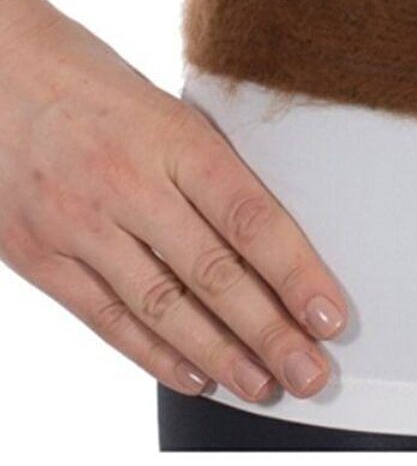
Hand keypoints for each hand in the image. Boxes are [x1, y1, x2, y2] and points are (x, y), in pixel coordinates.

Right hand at [0, 0, 346, 403]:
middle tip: (312, 374)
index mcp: (172, 136)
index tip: (332, 317)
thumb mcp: (162, 105)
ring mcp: (76, 222)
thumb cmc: (90, 78)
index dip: (296, 275)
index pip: (249, 218)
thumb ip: (205, 166)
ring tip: (263, 386)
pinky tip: (194, 376)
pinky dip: (152, 354)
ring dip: (220, 355)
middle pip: (213, 273)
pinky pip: (104, 317)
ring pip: (161, 306)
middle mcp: (126, 182)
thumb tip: (266, 237)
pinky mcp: (35, 252)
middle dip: (270, 332)